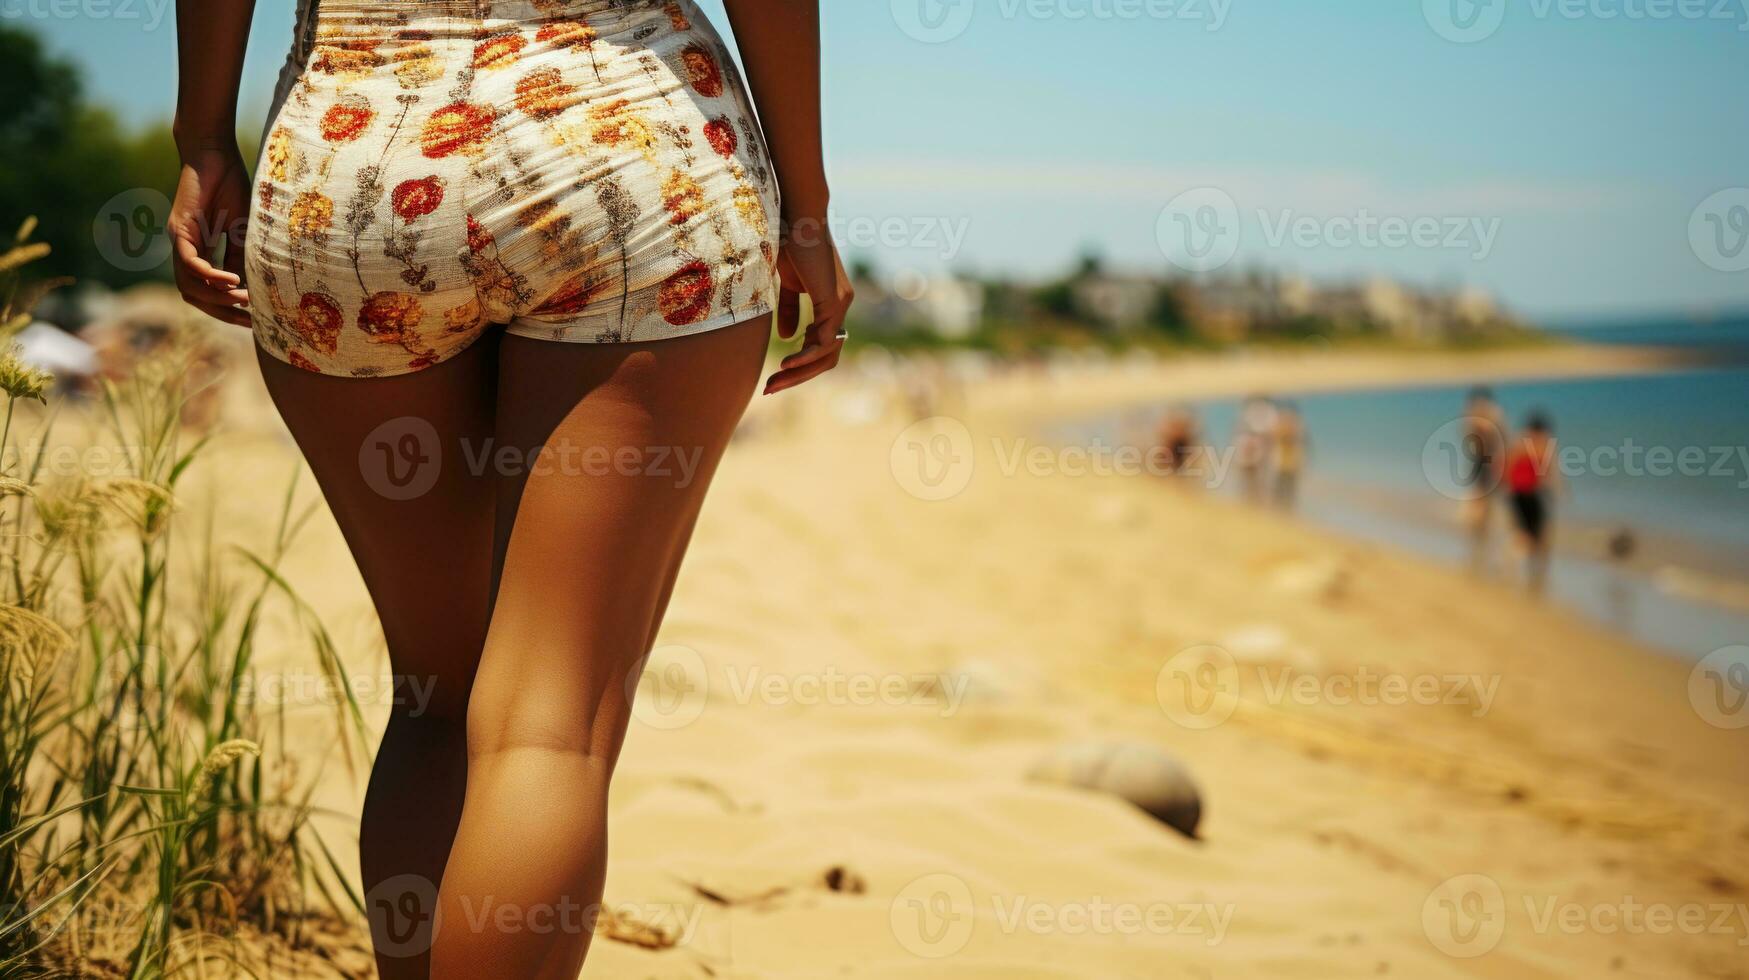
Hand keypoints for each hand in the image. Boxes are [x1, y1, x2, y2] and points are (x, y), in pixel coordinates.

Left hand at [169, 143, 252, 326]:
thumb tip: (247, 287)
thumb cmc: (230, 186)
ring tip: (245, 300)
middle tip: (250, 322)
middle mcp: (185, 250)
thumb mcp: (242, 228)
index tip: (254, 320)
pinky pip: (191, 263)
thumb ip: (240, 256)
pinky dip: (211, 277)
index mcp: (200, 251)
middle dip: (222, 312)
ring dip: (216, 298)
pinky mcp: (180, 229)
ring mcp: (179, 241)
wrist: (213, 153)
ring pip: (189, 285)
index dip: (228, 309)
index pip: (207, 291)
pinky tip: (233, 282)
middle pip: (195, 296)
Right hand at [763, 219, 852, 395]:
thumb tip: (787, 337)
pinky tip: (786, 363)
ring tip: (773, 382)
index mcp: (830, 304)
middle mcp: (841, 308)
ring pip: (827, 355)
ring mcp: (841, 305)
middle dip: (798, 377)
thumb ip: (789, 310)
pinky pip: (824, 340)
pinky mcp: (834, 301)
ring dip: (799, 373)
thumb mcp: (786, 284)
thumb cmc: (789, 242)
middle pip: (825, 358)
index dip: (798, 365)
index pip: (819, 346)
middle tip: (770, 388)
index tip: (772, 376)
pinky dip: (806, 356)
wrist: (798, 217)